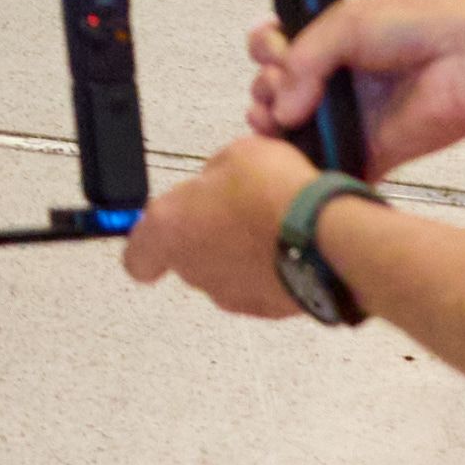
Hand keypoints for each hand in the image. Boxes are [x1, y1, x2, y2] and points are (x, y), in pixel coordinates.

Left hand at [125, 134, 314, 317]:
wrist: (328, 237)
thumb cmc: (277, 195)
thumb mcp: (236, 155)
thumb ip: (214, 176)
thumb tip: (220, 183)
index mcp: (171, 228)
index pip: (136, 255)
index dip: (146, 243)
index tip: (156, 231)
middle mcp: (193, 268)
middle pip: (186, 257)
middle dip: (205, 234)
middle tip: (231, 208)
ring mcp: (229, 292)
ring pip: (222, 272)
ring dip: (238, 253)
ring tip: (268, 223)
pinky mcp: (265, 308)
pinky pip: (257, 286)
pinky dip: (267, 269)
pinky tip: (288, 244)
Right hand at [247, 0, 464, 166]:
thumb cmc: (422, 28)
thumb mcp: (347, 22)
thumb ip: (303, 58)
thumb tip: (278, 106)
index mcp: (334, 39)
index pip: (280, 46)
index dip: (267, 50)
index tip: (271, 52)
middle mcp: (339, 78)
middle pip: (277, 88)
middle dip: (264, 87)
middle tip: (276, 88)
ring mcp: (352, 116)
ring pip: (295, 130)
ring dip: (274, 126)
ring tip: (277, 121)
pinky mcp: (369, 151)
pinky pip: (330, 165)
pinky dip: (308, 165)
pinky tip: (295, 154)